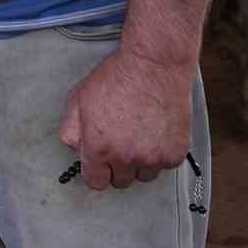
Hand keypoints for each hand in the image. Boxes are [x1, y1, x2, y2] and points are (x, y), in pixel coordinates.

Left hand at [57, 47, 192, 189]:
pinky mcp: (175, 153)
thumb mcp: (78, 99)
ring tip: (140, 134)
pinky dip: (161, 153)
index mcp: (98, 147)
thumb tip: (77, 149)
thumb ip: (71, 129)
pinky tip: (156, 131)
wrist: (154, 65)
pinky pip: (165, 165)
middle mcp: (125, 157)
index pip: (96, 182)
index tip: (100, 163)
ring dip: (141, 162)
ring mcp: (153, 158)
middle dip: (118, 166)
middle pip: (120, 181)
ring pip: (144, 175)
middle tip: (121, 141)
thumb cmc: (116, 78)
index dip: (97, 171)